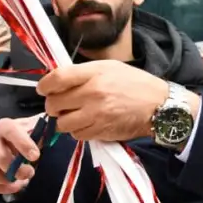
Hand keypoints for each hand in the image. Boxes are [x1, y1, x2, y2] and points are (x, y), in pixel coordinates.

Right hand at [0, 116, 42, 194]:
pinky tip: (15, 186)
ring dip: (8, 181)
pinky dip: (2, 188)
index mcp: (4, 126)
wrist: (11, 141)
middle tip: (30, 173)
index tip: (36, 156)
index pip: (10, 130)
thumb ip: (45, 129)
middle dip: (16, 169)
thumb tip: (58, 127)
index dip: (23, 143)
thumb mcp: (36, 129)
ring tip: (22, 181)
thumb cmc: (26, 136)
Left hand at [38, 62, 194, 141]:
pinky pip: (76, 135)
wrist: (159, 106)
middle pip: (54, 103)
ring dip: (64, 120)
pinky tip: (87, 123)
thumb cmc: (135, 83)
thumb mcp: (110, 68)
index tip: (43, 89)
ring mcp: (96, 115)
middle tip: (61, 104)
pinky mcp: (100, 132)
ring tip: (74, 115)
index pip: (56, 79)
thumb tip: (58, 80)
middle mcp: (92, 94)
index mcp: (94, 73)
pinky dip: (77, 130)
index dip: (44, 85)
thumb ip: (84, 72)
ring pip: (62, 123)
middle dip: (53, 105)